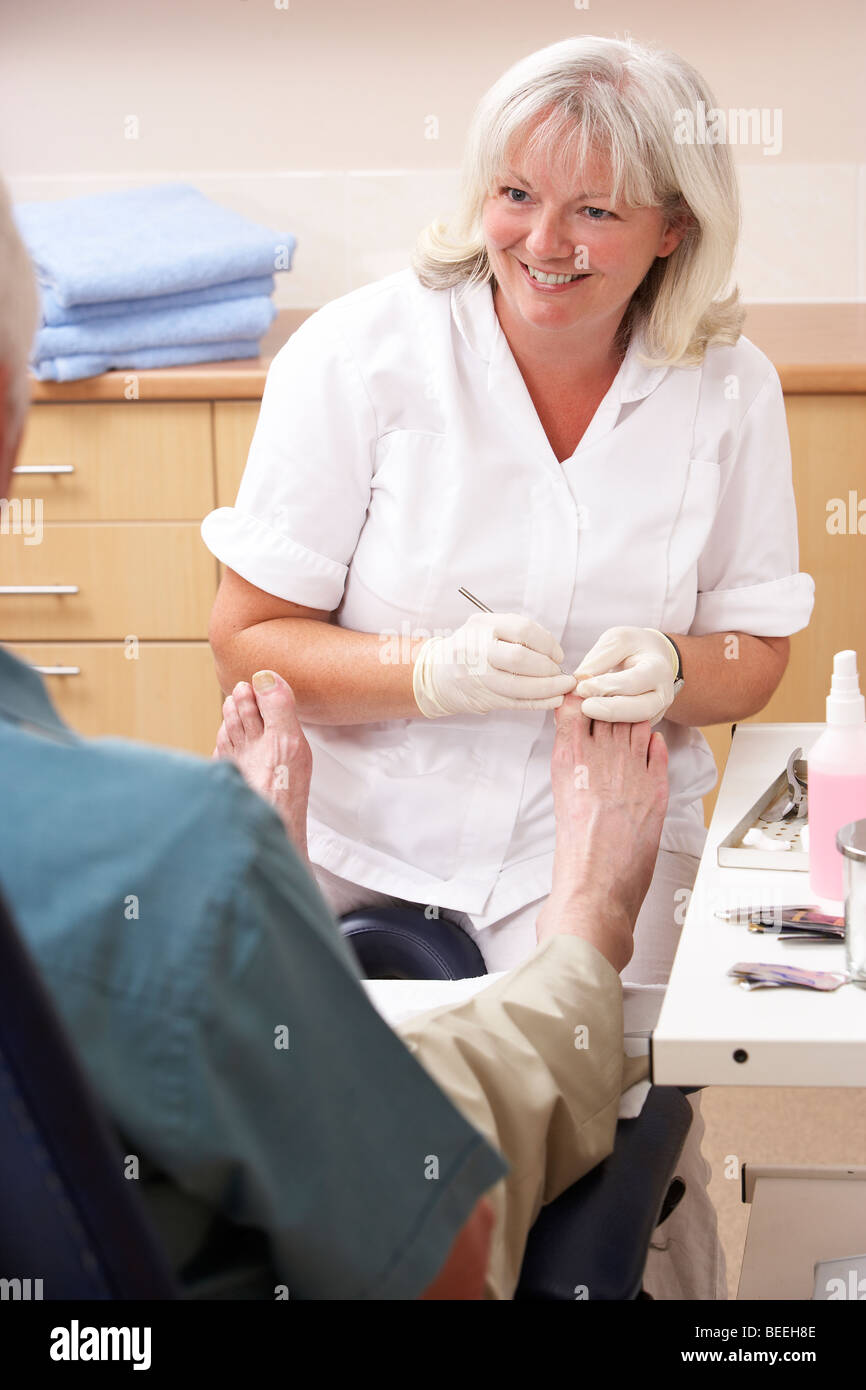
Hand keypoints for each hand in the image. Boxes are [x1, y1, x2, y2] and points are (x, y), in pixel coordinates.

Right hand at [412, 612, 575, 717]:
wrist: (437, 675)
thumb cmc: (470, 650)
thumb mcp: (486, 630)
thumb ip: (516, 636)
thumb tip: (555, 654)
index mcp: (481, 625)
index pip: (523, 630)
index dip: (548, 643)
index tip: (557, 655)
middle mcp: (476, 649)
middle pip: (521, 658)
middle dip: (548, 668)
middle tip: (558, 672)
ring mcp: (477, 675)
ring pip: (520, 685)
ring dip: (549, 688)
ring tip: (562, 687)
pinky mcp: (482, 697)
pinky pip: (517, 702)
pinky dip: (540, 702)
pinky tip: (554, 700)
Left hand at [573, 626, 678, 724]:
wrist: (653, 658)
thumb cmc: (633, 647)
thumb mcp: (617, 640)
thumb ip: (599, 659)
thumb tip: (580, 680)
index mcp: (657, 669)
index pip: (634, 681)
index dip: (607, 686)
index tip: (581, 687)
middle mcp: (662, 695)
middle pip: (641, 710)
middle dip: (611, 711)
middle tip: (584, 707)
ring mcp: (655, 713)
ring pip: (636, 726)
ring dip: (608, 723)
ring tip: (582, 714)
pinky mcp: (644, 726)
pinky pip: (628, 733)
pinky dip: (608, 730)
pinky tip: (587, 724)